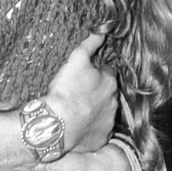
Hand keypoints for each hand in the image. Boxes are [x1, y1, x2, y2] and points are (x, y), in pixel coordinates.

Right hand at [43, 32, 116, 153]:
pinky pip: (97, 132)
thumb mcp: (76, 60)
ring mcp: (108, 123)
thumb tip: (103, 31)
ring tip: (77, 110)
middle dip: (97, 92)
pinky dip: (90, 129)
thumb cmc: (66, 90)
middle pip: (107, 93)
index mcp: (110, 82)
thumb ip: (90, 44)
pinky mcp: (100, 139)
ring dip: (94, 110)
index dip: (96, 71)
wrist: (57, 124)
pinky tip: (78, 126)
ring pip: (104, 113)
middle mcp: (114, 103)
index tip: (84, 74)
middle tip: (78, 92)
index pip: (107, 72)